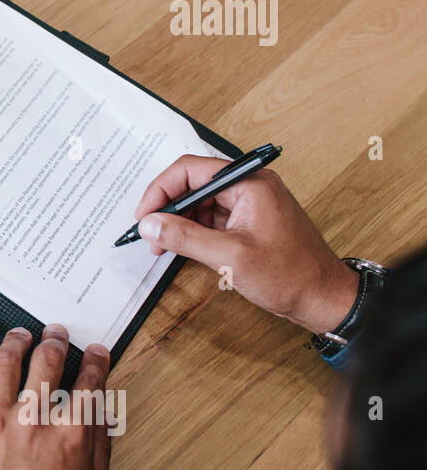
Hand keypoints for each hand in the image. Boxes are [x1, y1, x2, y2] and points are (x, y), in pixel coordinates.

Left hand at [0, 326, 112, 469]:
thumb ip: (97, 450)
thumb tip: (101, 419)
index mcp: (70, 436)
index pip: (90, 382)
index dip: (96, 362)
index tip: (96, 354)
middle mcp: (32, 421)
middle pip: (48, 361)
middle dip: (57, 342)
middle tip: (57, 335)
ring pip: (6, 361)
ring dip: (16, 341)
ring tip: (20, 335)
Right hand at [134, 154, 357, 334]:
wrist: (324, 298)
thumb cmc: (290, 275)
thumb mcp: (230, 256)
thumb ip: (185, 237)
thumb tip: (149, 225)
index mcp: (249, 183)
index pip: (191, 170)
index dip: (161, 190)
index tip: (144, 216)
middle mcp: (249, 187)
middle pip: (193, 184)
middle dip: (166, 208)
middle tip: (149, 233)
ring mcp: (249, 204)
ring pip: (199, 202)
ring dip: (177, 222)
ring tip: (161, 245)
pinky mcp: (247, 222)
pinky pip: (210, 218)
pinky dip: (192, 231)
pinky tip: (180, 247)